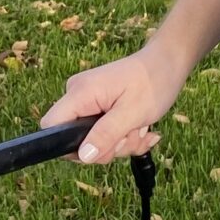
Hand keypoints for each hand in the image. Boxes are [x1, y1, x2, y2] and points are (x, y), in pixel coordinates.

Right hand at [42, 41, 189, 162]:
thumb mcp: (132, 113)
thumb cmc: (153, 81)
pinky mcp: (100, 107)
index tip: (99, 148)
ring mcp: (89, 102)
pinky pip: (105, 134)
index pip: (51, 125)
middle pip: (76, 139)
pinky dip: (125, 137)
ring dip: (122, 143)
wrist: (168, 63)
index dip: (69, 145)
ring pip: (95, 141)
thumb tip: (83, 156)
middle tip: (132, 134)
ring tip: (142, 128)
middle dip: (108, 147)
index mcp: (80, 93)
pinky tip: (142, 128)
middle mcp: (78, 96)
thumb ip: (106, 135)